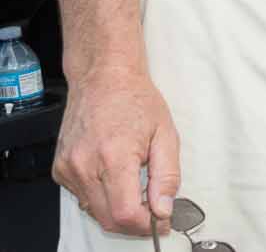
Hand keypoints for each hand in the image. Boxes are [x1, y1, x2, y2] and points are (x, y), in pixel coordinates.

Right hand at [51, 62, 178, 236]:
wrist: (104, 79)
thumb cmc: (136, 100)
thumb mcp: (166, 134)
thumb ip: (167, 176)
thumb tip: (164, 209)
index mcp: (113, 157)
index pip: (124, 212)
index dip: (145, 225)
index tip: (162, 221)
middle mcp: (84, 166)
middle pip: (108, 218)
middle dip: (135, 222)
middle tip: (155, 211)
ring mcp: (68, 169)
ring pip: (94, 211)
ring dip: (118, 211)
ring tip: (138, 192)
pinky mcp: (60, 170)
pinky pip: (82, 197)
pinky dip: (102, 197)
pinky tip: (116, 179)